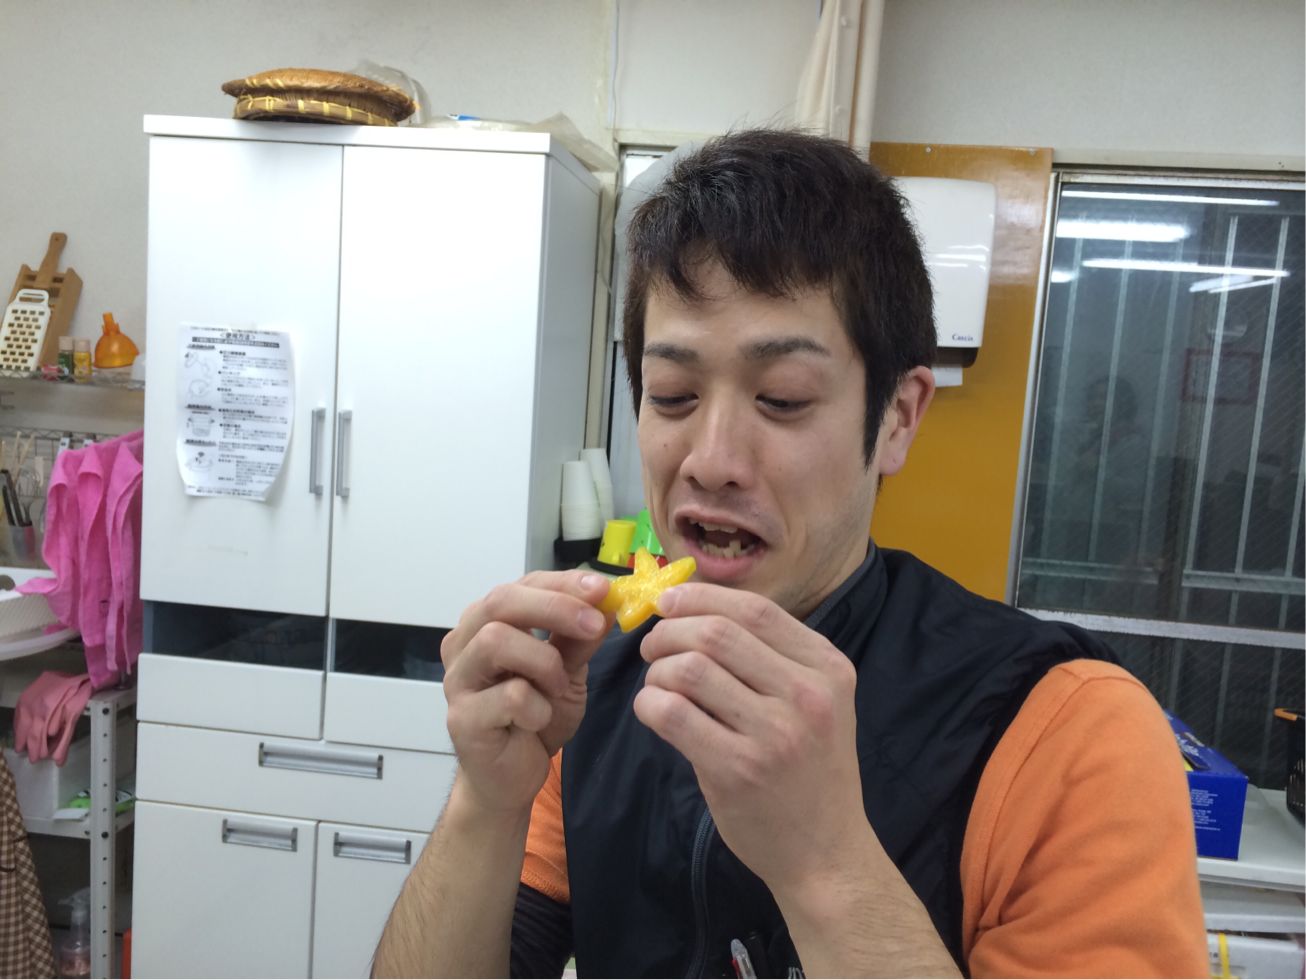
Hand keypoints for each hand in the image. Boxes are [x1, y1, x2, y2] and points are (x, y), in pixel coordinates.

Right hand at [441, 570, 611, 813]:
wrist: (514, 777)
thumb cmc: (534, 717)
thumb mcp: (568, 671)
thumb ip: (580, 638)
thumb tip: (607, 601)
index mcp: (487, 623)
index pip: (521, 584)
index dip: (562, 583)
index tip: (602, 587)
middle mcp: (463, 644)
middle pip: (499, 602)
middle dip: (554, 607)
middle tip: (594, 623)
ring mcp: (458, 680)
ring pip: (495, 640)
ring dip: (543, 661)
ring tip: (558, 686)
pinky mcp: (461, 718)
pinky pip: (508, 696)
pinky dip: (537, 707)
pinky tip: (538, 720)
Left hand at [633, 583, 870, 897]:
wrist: (827, 853)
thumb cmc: (811, 771)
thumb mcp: (818, 702)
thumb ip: (772, 658)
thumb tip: (697, 610)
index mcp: (828, 668)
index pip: (755, 609)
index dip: (701, 597)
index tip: (668, 601)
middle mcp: (807, 695)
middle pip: (716, 633)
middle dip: (669, 631)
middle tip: (652, 648)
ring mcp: (775, 734)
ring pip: (690, 669)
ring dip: (657, 670)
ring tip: (657, 685)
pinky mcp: (738, 770)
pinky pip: (673, 714)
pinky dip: (649, 704)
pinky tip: (653, 712)